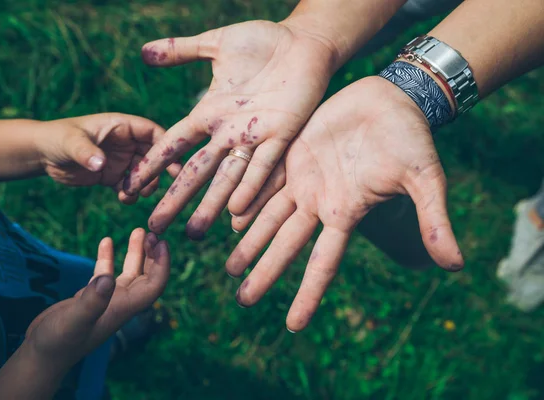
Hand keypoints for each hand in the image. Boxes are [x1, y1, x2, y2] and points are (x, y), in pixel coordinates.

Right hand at [23, 228, 169, 368]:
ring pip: (129, 273)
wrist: (40, 356)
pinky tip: (107, 240)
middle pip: (146, 277)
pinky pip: (106, 274)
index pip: (154, 286)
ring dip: (135, 253)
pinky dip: (109, 258)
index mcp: (123, 309)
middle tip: (151, 231)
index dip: (162, 265)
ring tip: (138, 231)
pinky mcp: (90, 298)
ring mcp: (106, 301)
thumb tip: (108, 279)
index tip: (161, 242)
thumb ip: (91, 301)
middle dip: (152, 255)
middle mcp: (120, 304)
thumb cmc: (57, 342)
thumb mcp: (74, 319)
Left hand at [38, 113, 180, 201]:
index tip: (174, 162)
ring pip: (144, 173)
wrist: (42, 154)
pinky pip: (129, 186)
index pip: (151, 132)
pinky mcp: (113, 175)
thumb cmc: (56, 138)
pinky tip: (124, 199)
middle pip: (153, 154)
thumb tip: (100, 164)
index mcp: (121, 126)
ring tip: (136, 193)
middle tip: (165, 185)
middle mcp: (126, 142)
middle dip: (159, 170)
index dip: (165, 145)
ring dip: (145, 184)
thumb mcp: (70, 142)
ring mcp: (121, 160)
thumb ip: (86, 152)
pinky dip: (130, 194)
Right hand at [119, 20, 337, 236]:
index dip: (151, 164)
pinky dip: (250, 185)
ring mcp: (253, 136)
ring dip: (211, 205)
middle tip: (157, 227)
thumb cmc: (263, 42)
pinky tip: (236, 210)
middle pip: (196, 170)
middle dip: (175, 198)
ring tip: (195, 233)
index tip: (129, 186)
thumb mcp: (217, 44)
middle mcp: (228, 132)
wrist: (303, 42)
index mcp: (210, 113)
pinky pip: (263, 165)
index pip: (173, 144)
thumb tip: (144, 52)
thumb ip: (182, 50)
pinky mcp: (281, 134)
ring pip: (227, 177)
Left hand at [226, 76, 464, 331]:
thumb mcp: (424, 180)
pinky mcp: (291, 153)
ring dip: (248, 240)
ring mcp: (303, 179)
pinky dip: (245, 198)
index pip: (322, 263)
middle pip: (285, 244)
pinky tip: (229, 216)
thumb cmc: (410, 139)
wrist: (390, 100)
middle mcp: (319, 202)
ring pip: (268, 216)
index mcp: (346, 213)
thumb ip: (433, 220)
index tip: (292, 326)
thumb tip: (455, 267)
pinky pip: (262, 179)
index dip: (307, 294)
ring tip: (228, 267)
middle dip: (264, 272)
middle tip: (241, 299)